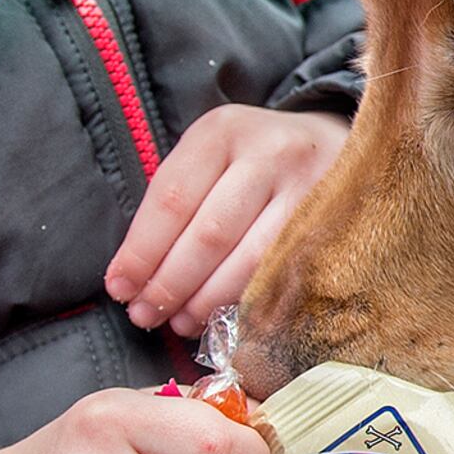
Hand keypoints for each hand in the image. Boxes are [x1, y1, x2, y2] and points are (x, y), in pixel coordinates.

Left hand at [107, 105, 348, 337]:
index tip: (120, 287)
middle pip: (208, 234)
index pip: (172, 200)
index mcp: (223, 131)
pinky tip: (222, 316)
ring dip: (206, 300)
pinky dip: (246, 300)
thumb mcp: (211, 156)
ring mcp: (308, 188)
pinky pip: (282, 273)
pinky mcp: (333, 223)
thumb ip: (176, 202)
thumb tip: (133, 275)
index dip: (141, 252)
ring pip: (248, 260)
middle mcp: (268, 154)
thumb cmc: (252, 159)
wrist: (332, 143)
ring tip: (179, 321)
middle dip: (169, 284)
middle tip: (145, 314)